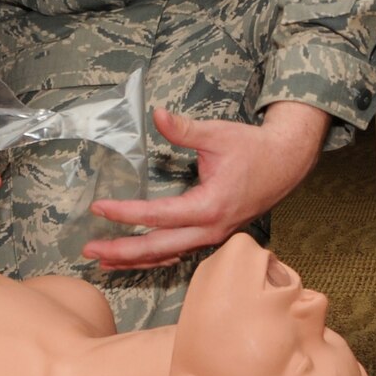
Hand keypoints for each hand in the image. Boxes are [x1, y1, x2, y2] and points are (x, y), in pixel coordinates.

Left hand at [83, 100, 330, 270]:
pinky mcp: (213, 235)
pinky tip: (134, 258)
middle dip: (122, 251)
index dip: (126, 213)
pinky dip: (154, 257)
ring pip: (168, 256)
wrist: (286, 163)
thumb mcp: (217, 134)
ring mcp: (213, 237)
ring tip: (102, 261)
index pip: (158, 216)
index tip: (99, 208)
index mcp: (210, 206)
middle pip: (159, 248)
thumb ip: (184, 129)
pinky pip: (179, 252)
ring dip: (134, 260)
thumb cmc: (251, 148)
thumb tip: (156, 114)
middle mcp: (211, 229)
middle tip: (89, 250)